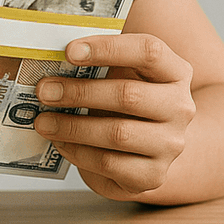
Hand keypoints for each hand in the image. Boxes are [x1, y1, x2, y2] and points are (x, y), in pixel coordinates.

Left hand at [34, 33, 195, 200]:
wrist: (148, 148)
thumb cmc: (126, 102)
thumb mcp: (119, 74)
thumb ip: (97, 62)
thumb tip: (49, 54)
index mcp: (174, 71)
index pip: (148, 51)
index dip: (107, 48)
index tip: (68, 51)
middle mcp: (180, 108)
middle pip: (129, 95)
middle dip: (79, 92)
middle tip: (44, 90)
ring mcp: (171, 145)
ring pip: (118, 134)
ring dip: (73, 126)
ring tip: (43, 121)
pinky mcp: (153, 176)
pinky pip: (110, 164)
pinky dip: (78, 153)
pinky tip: (60, 143)